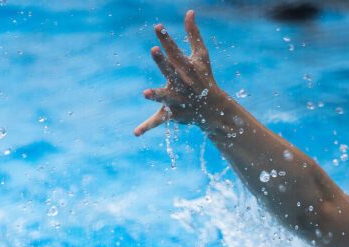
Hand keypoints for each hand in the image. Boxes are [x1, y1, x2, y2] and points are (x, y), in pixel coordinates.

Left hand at [134, 10, 219, 136]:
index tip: (157, 26)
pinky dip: (147, 127)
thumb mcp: (201, 55)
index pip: (175, 50)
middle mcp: (182, 83)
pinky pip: (158, 121)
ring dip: (156, 95)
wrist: (213, 108)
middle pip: (170, 70)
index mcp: (187, 67)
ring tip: (145, 93)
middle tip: (154, 49)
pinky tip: (135, 133)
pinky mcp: (172, 113)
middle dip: (162, 61)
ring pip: (165, 96)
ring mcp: (177, 99)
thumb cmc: (204, 77)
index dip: (166, 38)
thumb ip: (193, 34)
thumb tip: (189, 11)